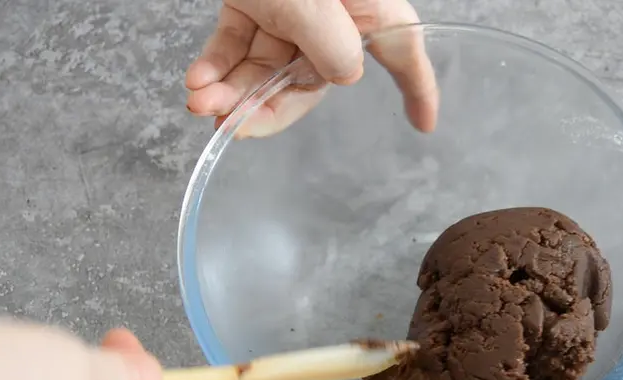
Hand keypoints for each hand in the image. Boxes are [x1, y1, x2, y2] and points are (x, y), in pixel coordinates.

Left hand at [185, 0, 438, 138]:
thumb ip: (328, 42)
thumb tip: (341, 76)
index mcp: (364, 2)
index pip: (402, 49)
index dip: (418, 88)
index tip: (424, 122)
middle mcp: (333, 9)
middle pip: (314, 75)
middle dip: (269, 105)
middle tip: (233, 125)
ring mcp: (291, 5)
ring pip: (268, 64)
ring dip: (232, 88)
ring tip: (200, 102)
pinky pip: (239, 40)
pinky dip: (217, 62)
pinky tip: (198, 79)